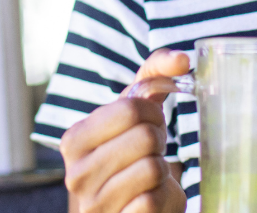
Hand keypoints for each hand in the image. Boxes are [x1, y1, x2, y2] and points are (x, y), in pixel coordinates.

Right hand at [60, 49, 189, 212]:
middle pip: (146, 137)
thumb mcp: (135, 113)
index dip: (153, 115)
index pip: (130, 109)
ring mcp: (94, 204)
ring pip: (152, 169)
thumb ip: (155, 75)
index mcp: (74, 139)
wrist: (130, 209)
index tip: (149, 126)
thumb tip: (183, 59)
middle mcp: (76, 173)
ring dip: (161, 171)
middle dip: (159, 143)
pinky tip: (149, 199)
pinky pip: (152, 201)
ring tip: (149, 176)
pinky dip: (162, 197)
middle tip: (149, 153)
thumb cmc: (133, 155)